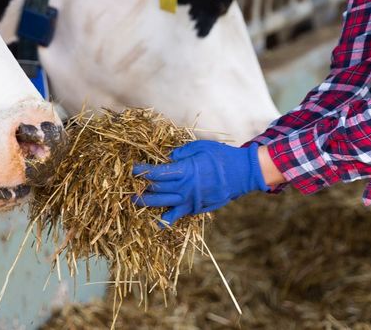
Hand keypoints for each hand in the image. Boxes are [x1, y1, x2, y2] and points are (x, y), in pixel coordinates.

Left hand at [132, 140, 267, 225]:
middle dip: (141, 187)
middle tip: (128, 186)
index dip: (143, 171)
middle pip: (156, 189)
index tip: (133, 169)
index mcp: (185, 170)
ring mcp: (189, 200)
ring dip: (147, 203)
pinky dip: (166, 220)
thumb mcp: (201, 147)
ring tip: (134, 201)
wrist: (242, 174)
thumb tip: (169, 157)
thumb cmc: (222, 157)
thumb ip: (183, 152)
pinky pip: (177, 215)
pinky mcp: (195, 208)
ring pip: (163, 203)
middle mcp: (184, 187)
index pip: (158, 172)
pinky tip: (156, 223)